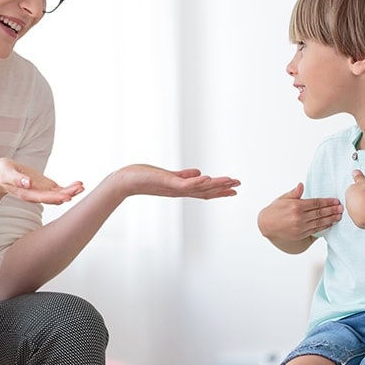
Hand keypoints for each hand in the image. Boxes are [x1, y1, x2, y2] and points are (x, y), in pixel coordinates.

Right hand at [0, 157, 83, 204]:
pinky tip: (78, 185)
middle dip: (67, 194)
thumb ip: (17, 178)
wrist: (1, 176)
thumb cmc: (3, 173)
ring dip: (71, 192)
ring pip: (59, 195)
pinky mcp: (45, 187)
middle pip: (54, 198)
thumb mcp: (7, 173)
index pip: (43, 197)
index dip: (55, 198)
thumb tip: (28, 182)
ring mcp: (42, 192)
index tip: (67, 197)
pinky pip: (59, 190)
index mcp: (27, 193)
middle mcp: (36, 195)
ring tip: (82, 186)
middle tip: (80, 189)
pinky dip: (69, 188)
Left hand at [112, 164, 239, 199]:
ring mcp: (175, 187)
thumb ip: (184, 175)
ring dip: (216, 184)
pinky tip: (208, 177)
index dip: (220, 190)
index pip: (205, 191)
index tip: (234, 188)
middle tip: (239, 186)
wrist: (126, 182)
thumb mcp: (168, 176)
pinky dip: (197, 181)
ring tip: (230, 181)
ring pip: (200, 187)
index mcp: (182, 189)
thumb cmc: (144, 178)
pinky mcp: (167, 182)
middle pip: (206, 191)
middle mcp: (180, 191)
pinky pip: (185, 183)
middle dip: (223, 188)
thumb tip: (199, 173)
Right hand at [257, 182, 341, 241]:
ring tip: (339, 216)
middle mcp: (299, 217)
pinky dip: (324, 226)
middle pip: (320, 212)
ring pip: (319, 222)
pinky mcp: (300, 234)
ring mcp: (300, 227)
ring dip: (331, 219)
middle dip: (332, 210)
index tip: (335, 200)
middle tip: (341, 208)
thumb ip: (295, 193)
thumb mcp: (283, 198)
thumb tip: (302, 185)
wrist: (266, 224)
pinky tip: (330, 223)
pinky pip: (315, 229)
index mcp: (296, 206)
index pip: (316, 203)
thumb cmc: (275, 210)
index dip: (327, 202)